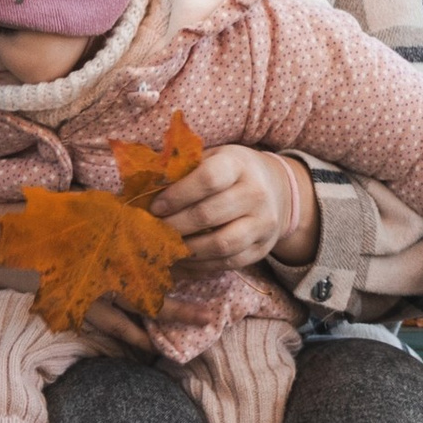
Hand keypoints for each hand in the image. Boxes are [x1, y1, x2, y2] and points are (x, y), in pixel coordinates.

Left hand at [154, 144, 319, 275]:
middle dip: (174, 226)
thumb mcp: (213, 157)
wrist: (276, 189)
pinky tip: (182, 259)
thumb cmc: (232, 171)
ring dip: (186, 249)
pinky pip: (228, 263)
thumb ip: (184, 169)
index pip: (208, 179)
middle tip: (152, 231)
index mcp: (239, 164)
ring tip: (166, 247)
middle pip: (209, 215)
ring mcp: (263, 223)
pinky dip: (201, 265)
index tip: (155, 207)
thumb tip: (145, 186)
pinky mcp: (262, 248)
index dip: (177, 195)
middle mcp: (256, 193)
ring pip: (220, 244)